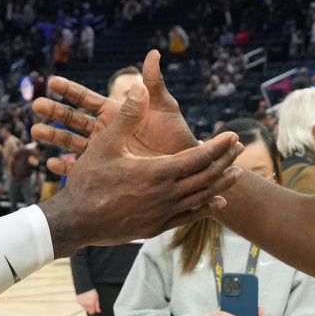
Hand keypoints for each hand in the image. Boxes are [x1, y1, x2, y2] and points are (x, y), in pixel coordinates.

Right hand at [32, 50, 195, 171]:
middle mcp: (105, 129)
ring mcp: (104, 150)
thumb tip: (153, 53)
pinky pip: (81, 167)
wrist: (183, 166)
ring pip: (72, 141)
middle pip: (73, 118)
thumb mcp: (163, 106)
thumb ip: (154, 83)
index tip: (51, 81)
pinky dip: (66, 166)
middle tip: (36, 105)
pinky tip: (51, 163)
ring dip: (54, 136)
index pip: (86, 98)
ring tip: (35, 131)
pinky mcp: (106, 169)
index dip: (69, 89)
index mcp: (114, 112)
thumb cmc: (174, 133)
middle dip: (54, 111)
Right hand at [38, 83, 242, 256]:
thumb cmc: (88, 180)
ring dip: (220, 184)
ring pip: (201, 198)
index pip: (198, 158)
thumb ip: (127, 116)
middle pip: (205, 177)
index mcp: (157, 173)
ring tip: (236, 174)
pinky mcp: (155, 228)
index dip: (217, 146)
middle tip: (240, 149)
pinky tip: (215, 203)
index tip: (232, 135)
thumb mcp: (105, 144)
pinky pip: (188, 217)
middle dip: (225, 161)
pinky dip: (205, 209)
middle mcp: (165, 195)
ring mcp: (162, 214)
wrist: (75, 222)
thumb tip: (140, 87)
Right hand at [75, 289, 99, 314]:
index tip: (95, 307)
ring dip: (87, 305)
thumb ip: (97, 305)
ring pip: (85, 307)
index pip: (92, 312)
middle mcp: (85, 305)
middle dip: (90, 308)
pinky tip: (84, 298)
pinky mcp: (78, 301)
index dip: (94, 310)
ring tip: (88, 298)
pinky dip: (83, 302)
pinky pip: (81, 304)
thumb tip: (98, 311)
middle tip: (92, 302)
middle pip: (88, 310)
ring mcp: (81, 303)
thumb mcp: (96, 298)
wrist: (84, 286)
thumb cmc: (92, 291)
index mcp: (91, 304)